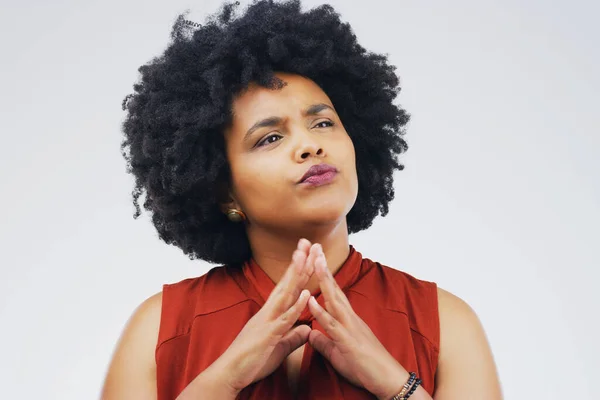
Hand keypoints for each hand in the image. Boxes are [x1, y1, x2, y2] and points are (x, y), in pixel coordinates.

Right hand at [210, 239, 319, 394]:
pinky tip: (304, 294)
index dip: (300, 271)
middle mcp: (269, 312)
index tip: (309, 253)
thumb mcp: (279, 348)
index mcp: (272, 314)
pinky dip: (295, 306)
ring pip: (285, 294)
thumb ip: (293, 337)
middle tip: (308, 242)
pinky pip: (284, 319)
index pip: (289, 288)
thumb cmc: (251, 361)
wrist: (229, 374)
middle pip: (287, 283)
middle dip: (299, 263)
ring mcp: (268, 321)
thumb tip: (307, 329)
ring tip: (306, 255)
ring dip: (296, 275)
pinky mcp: (268, 335)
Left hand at [307, 246, 407, 399]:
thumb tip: (310, 334)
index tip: (316, 258)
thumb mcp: (338, 353)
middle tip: (315, 248)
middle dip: (324, 268)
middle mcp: (349, 318)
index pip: (334, 293)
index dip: (324, 276)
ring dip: (323, 281)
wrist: (388, 380)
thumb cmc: (366, 367)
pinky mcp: (348, 341)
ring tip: (314, 261)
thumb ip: (324, 342)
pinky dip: (321, 312)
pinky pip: (332, 324)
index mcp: (347, 319)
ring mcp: (350, 327)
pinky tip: (311, 300)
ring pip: (334, 300)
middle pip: (334, 289)